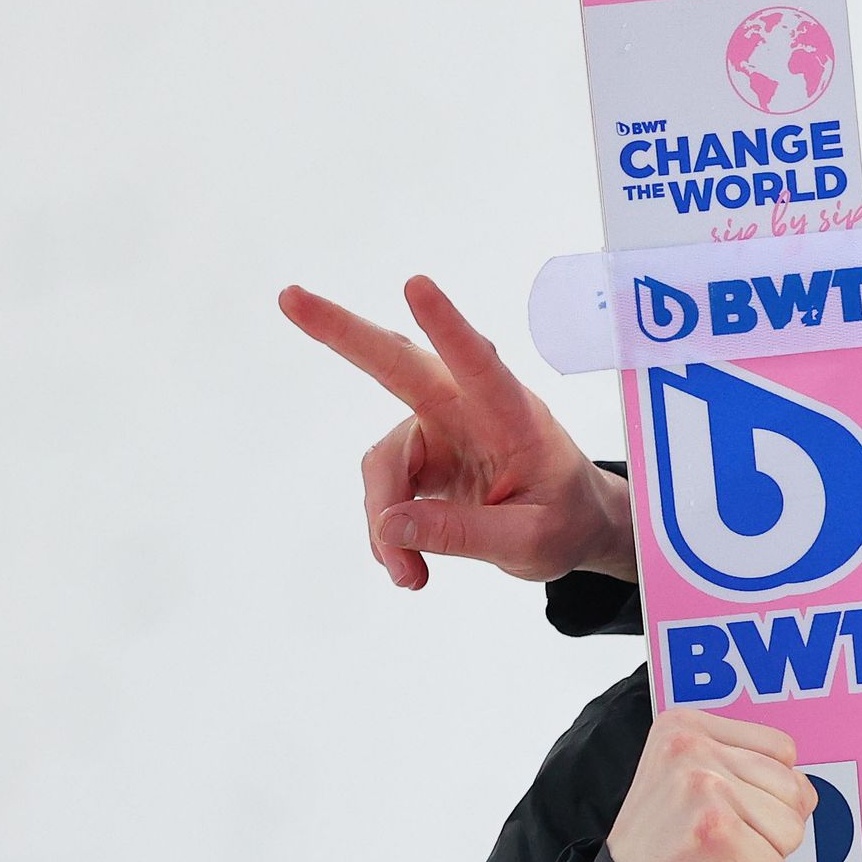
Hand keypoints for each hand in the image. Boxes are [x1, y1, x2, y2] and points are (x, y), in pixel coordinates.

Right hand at [278, 276, 637, 587]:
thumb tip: (390, 526)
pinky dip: (388, 532)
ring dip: (385, 522)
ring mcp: (437, 427)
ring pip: (383, 464)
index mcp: (514, 416)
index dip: (447, 328)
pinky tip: (407, 566)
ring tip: (408, 575)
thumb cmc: (565, 521)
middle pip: (398, 366)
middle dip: (343, 333)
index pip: (481, 366)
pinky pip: (383, 490)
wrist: (571, 525)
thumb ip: (466, 534)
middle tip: (289, 298)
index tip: (417, 286)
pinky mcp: (416, 453)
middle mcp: (469, 409)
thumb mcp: (531, 543)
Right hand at [606, 712, 814, 861]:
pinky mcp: (717, 832)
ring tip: (718, 860)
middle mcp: (692, 747)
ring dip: (763, 858)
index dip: (772, 793)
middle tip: (721, 843)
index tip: (726, 812)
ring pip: (792, 829)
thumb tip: (805, 790)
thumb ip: (746, 767)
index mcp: (686, 725)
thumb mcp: (691, 777)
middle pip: (794, 789)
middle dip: (770, 830)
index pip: (783, 749)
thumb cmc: (668, 841)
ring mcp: (705, 787)